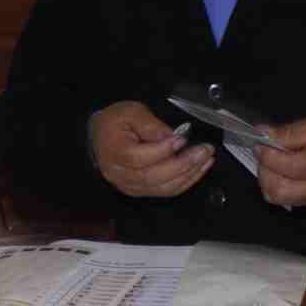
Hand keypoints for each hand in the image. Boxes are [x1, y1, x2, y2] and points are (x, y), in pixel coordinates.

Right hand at [89, 101, 213, 198]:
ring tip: (206, 159)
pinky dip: (185, 182)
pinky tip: (198, 169)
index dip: (164, 150)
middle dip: (184, 164)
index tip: (183, 138)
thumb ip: (151, 125)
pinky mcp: (140, 191)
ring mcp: (131, 186)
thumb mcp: (131, 113)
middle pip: (154, 177)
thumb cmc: (115, 122)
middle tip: (205, 150)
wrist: (99, 137)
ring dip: (189, 175)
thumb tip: (174, 137)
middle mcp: (121, 175)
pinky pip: (165, 191)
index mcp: (115, 153)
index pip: (140, 158)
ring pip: (163, 188)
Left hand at [255, 112, 305, 209]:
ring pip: (278, 198)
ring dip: (269, 179)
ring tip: (274, 161)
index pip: (287, 167)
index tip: (261, 143)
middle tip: (265, 153)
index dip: (267, 155)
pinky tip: (284, 170)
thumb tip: (263, 135)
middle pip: (278, 190)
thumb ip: (288, 133)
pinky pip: (287, 199)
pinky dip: (279, 185)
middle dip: (265, 171)